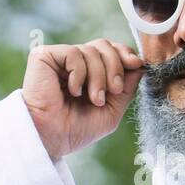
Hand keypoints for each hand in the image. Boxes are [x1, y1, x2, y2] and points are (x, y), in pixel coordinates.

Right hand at [22, 38, 145, 160]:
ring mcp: (59, 59)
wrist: (51, 138)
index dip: (124, 53)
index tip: (136, 64)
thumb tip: (140, 64)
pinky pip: (74, 53)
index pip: (110, 50)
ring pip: (91, 50)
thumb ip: (126, 87)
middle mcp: (73, 63)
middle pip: (104, 45)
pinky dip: (79, 74)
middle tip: (114, 90)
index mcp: (88, 73)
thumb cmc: (76, 129)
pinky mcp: (44, 56)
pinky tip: (73, 91)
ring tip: (93, 99)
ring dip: (98, 77)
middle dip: (115, 67)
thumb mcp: (111, 110)